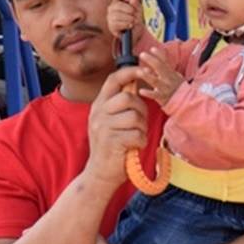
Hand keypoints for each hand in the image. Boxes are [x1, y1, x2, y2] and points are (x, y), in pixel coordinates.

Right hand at [85, 67, 148, 188]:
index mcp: (99, 105)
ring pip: (134, 116)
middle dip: (140, 109)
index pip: (113, 80)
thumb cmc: (112, 144)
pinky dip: (141, 141)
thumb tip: (137, 82)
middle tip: (140, 123)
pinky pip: (136, 134)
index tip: (144, 70)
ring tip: (135, 136)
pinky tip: (134, 146)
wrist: (100, 173)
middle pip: (127, 97)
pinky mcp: (111, 142)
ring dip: (141, 127)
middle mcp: (98, 113)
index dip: (130, 71)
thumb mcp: (111, 120)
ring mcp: (103, 127)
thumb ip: (121, 103)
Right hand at [108, 0, 143, 38]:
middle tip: (135, 14)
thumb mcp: (138, 9)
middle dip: (129, 9)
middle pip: (117, 5)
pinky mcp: (111, 26)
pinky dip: (125, 24)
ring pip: (116, 15)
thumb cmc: (135, 17)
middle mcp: (112, 7)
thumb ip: (135, 3)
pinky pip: (116, 23)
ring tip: (134, 21)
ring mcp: (110, 16)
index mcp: (119, 0)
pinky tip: (130, 25)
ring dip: (128, 18)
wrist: (136, 31)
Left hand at [137, 47, 184, 106]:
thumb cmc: (177, 87)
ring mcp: (165, 88)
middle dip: (151, 60)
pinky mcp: (162, 97)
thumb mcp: (174, 76)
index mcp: (170, 73)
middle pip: (159, 67)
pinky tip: (141, 91)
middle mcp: (168, 79)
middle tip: (142, 54)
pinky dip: (148, 93)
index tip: (152, 49)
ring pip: (155, 81)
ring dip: (148, 76)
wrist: (186, 101)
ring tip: (140, 71)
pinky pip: (154, 95)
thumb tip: (152, 63)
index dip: (159, 54)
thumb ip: (164, 69)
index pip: (165, 61)